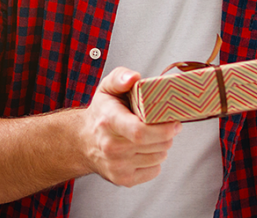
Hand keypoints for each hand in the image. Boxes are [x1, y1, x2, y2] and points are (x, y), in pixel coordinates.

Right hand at [79, 67, 181, 186]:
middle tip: (166, 125)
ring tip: (153, 136)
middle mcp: (111, 146)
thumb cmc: (101, 112)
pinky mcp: (122, 179)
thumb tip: (134, 77)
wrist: (82, 141)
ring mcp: (116, 165)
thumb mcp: (106, 88)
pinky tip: (144, 149)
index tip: (174, 122)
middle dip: (168, 134)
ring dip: (162, 146)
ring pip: (158, 157)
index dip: (163, 129)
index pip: (140, 131)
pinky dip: (155, 160)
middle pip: (156, 145)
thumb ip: (120, 77)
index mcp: (108, 121)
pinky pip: (154, 170)